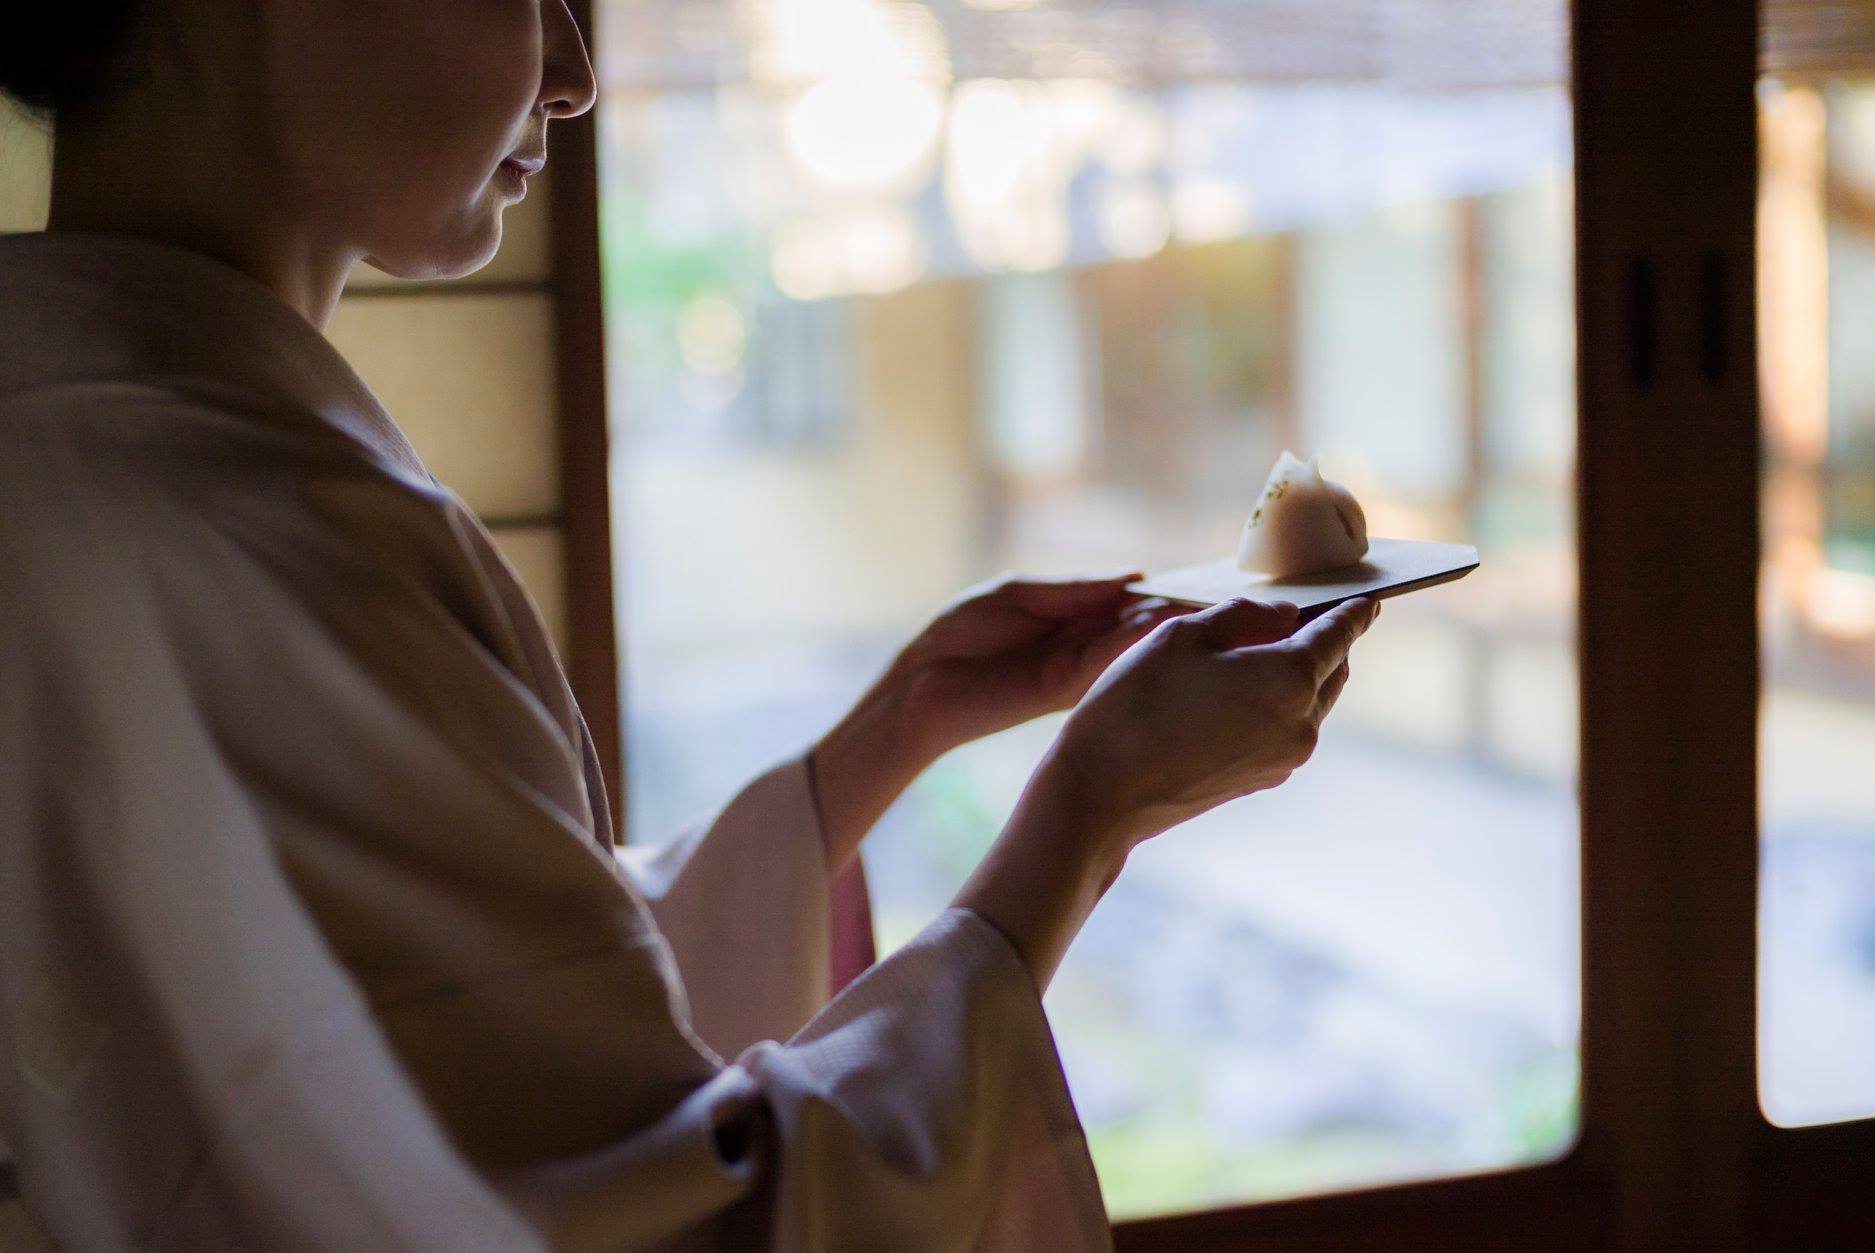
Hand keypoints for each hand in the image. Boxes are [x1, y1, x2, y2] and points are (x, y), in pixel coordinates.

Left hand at [809, 572, 1178, 874]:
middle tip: (1225, 606)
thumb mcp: (1022, 593)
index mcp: (1078, 616)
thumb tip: (1137, 578)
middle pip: (1142, 627)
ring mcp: (1079, 670)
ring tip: (1201, 616)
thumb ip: (1077, 588)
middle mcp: (1086, 646)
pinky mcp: (1064, 690)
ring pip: (1132, 649)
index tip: (1210, 582)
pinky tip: (1156, 632)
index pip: (1133, 602)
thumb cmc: (963, 632)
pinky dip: (1130, 648)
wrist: (922, 681)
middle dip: (1177, 614)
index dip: (1167, 593)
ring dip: (1163, 632)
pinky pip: (1105, 664)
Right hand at [1047, 595, 1376, 846]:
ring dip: (1299, 674)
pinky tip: (1240, 691)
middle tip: (1303, 616)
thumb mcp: (1182, 635)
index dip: (1354, 613)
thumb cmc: (1136, 703)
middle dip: (1325, 641)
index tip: (1370, 600)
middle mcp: (1301, 724)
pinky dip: (1279, 703)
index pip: (1339, 636)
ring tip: (1261, 651)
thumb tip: (1285, 617)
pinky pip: (1287, 729)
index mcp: (1290, 679)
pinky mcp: (1262, 779)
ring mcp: (1285, 759)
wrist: (1103, 791)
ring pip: (1310, 702)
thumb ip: (1243, 616)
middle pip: (1332, 671)